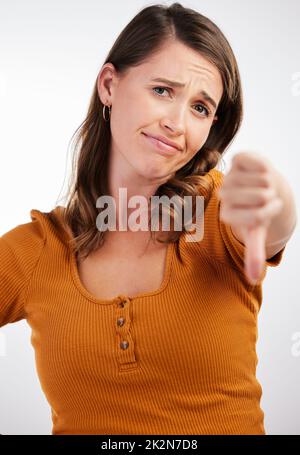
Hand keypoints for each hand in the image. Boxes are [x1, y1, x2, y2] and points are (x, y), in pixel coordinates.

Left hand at [217, 152, 282, 284]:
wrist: (261, 187)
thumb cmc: (259, 211)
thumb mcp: (257, 232)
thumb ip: (252, 253)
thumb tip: (253, 279)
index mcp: (227, 214)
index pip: (255, 217)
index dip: (267, 214)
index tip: (264, 213)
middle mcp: (224, 195)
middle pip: (260, 197)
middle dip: (271, 198)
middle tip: (266, 199)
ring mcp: (230, 176)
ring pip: (262, 180)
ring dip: (270, 184)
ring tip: (264, 187)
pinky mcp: (238, 159)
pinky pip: (257, 163)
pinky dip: (265, 168)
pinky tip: (261, 172)